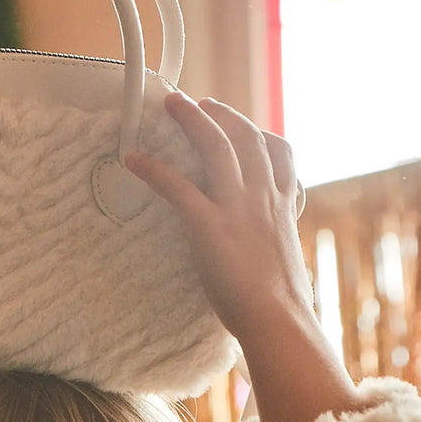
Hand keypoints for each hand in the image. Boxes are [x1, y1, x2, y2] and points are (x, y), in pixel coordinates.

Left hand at [125, 92, 361, 421]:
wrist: (278, 319)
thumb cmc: (282, 305)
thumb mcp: (286, 264)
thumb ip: (275, 247)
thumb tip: (268, 254)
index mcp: (283, 208)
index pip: (281, 155)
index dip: (260, 134)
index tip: (245, 125)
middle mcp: (263, 198)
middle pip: (246, 138)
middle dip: (222, 115)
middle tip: (201, 103)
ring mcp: (237, 208)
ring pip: (216, 146)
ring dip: (192, 120)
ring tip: (172, 104)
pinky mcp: (209, 224)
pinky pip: (177, 186)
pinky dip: (153, 168)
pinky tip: (133, 159)